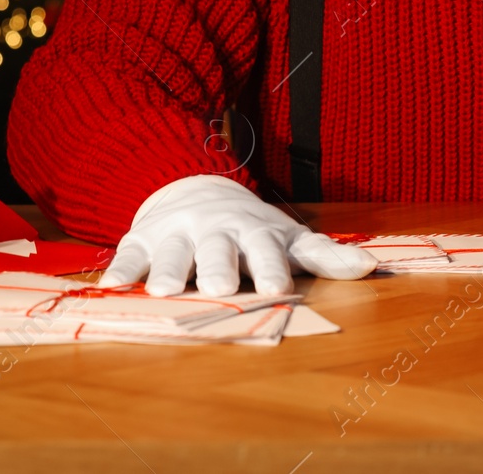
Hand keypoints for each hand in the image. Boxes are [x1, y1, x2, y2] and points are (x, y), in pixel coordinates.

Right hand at [97, 174, 377, 296]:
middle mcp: (215, 231)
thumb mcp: (289, 238)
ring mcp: (177, 233)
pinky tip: (111, 286)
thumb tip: (371, 267)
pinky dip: (120, 268)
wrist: (197, 192)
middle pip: (217, 251)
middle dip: (217, 268)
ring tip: (164, 290)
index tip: (278, 289)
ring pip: (172, 253)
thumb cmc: (252, 231)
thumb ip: (325, 256)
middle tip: (219, 289)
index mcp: (254, 233)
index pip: (266, 250)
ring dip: (167, 270)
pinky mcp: (143, 239)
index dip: (271, 268)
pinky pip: (129, 253)